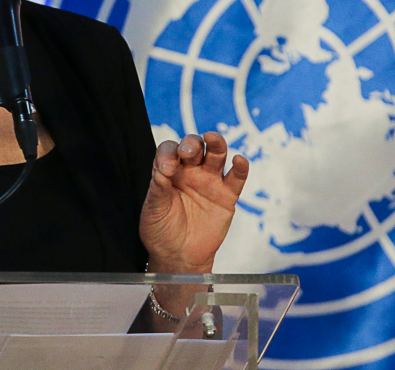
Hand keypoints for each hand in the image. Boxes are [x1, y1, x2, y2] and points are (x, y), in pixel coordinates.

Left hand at [140, 131, 248, 272]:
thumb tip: (162, 170)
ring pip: (216, 155)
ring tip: (212, 138)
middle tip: (187, 152)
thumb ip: (158, 189)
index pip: (169, 150)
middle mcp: (190, 171)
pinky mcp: (227, 196)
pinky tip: (239, 160)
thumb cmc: (161, 231)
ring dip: (216, 144)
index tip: (166, 169)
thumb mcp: (153, 210)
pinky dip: (241, 167)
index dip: (168, 154)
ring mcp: (209, 181)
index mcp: (169, 170)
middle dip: (191, 143)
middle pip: (194, 146)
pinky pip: (237, 178)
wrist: (179, 256)